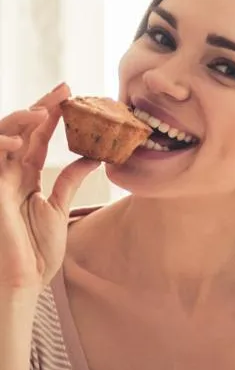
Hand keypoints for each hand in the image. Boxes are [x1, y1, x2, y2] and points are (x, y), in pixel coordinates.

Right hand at [0, 83, 99, 290]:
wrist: (24, 278)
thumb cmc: (37, 249)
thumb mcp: (58, 208)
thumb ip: (70, 182)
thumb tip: (91, 157)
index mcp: (25, 176)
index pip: (37, 138)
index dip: (52, 115)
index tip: (72, 95)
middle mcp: (9, 173)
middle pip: (22, 131)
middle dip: (41, 107)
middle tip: (65, 90)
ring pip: (4, 138)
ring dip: (21, 121)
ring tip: (44, 111)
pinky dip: (2, 145)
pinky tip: (20, 140)